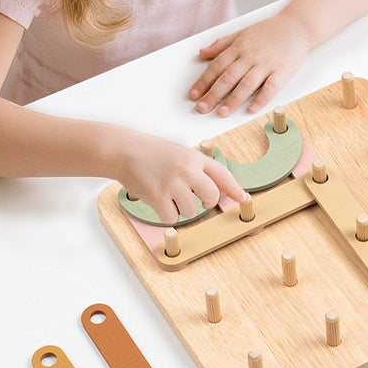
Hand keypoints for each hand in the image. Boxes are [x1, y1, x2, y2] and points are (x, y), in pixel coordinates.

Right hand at [115, 131, 245, 223]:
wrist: (124, 150)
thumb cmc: (152, 152)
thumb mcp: (181, 153)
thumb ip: (199, 169)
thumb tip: (219, 189)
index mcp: (195, 158)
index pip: (223, 175)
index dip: (235, 189)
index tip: (243, 198)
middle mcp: (188, 170)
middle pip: (211, 197)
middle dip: (205, 202)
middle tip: (193, 197)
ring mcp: (173, 184)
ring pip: (192, 210)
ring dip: (181, 208)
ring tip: (168, 194)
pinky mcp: (158, 197)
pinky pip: (172, 217)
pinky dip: (166, 214)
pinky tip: (158, 201)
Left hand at [190, 14, 310, 116]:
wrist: (297, 26)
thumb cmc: (270, 31)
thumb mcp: (242, 33)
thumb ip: (222, 44)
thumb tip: (203, 53)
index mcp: (239, 47)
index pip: (217, 66)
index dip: (204, 81)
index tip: (194, 95)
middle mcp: (251, 56)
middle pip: (228, 77)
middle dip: (213, 94)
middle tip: (202, 108)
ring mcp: (267, 64)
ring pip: (247, 84)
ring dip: (233, 100)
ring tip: (222, 113)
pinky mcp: (282, 72)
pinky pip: (271, 87)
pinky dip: (261, 99)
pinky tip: (252, 109)